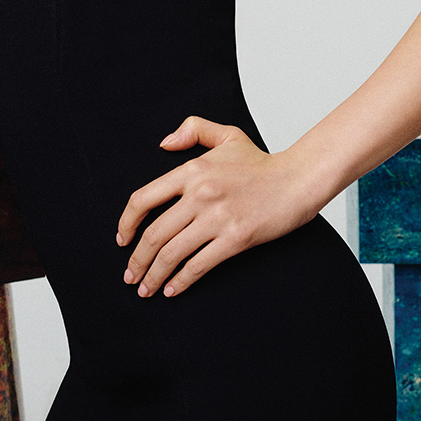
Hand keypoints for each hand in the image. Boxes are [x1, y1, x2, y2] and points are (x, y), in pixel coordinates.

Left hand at [116, 117, 319, 297]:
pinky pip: (198, 265)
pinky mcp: (235, 238)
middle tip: (130, 275)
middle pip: (154, 234)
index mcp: (192, 169)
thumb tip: (163, 144)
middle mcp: (200, 193)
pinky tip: (173, 289)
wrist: (297, 180)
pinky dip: (181, 281)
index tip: (122, 239)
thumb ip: (193, 130)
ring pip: (172, 253)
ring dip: (153, 275)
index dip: (127, 223)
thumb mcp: (227, 135)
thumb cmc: (262, 162)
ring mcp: (217, 217)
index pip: (144, 198)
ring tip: (146, 288)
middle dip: (137, 260)